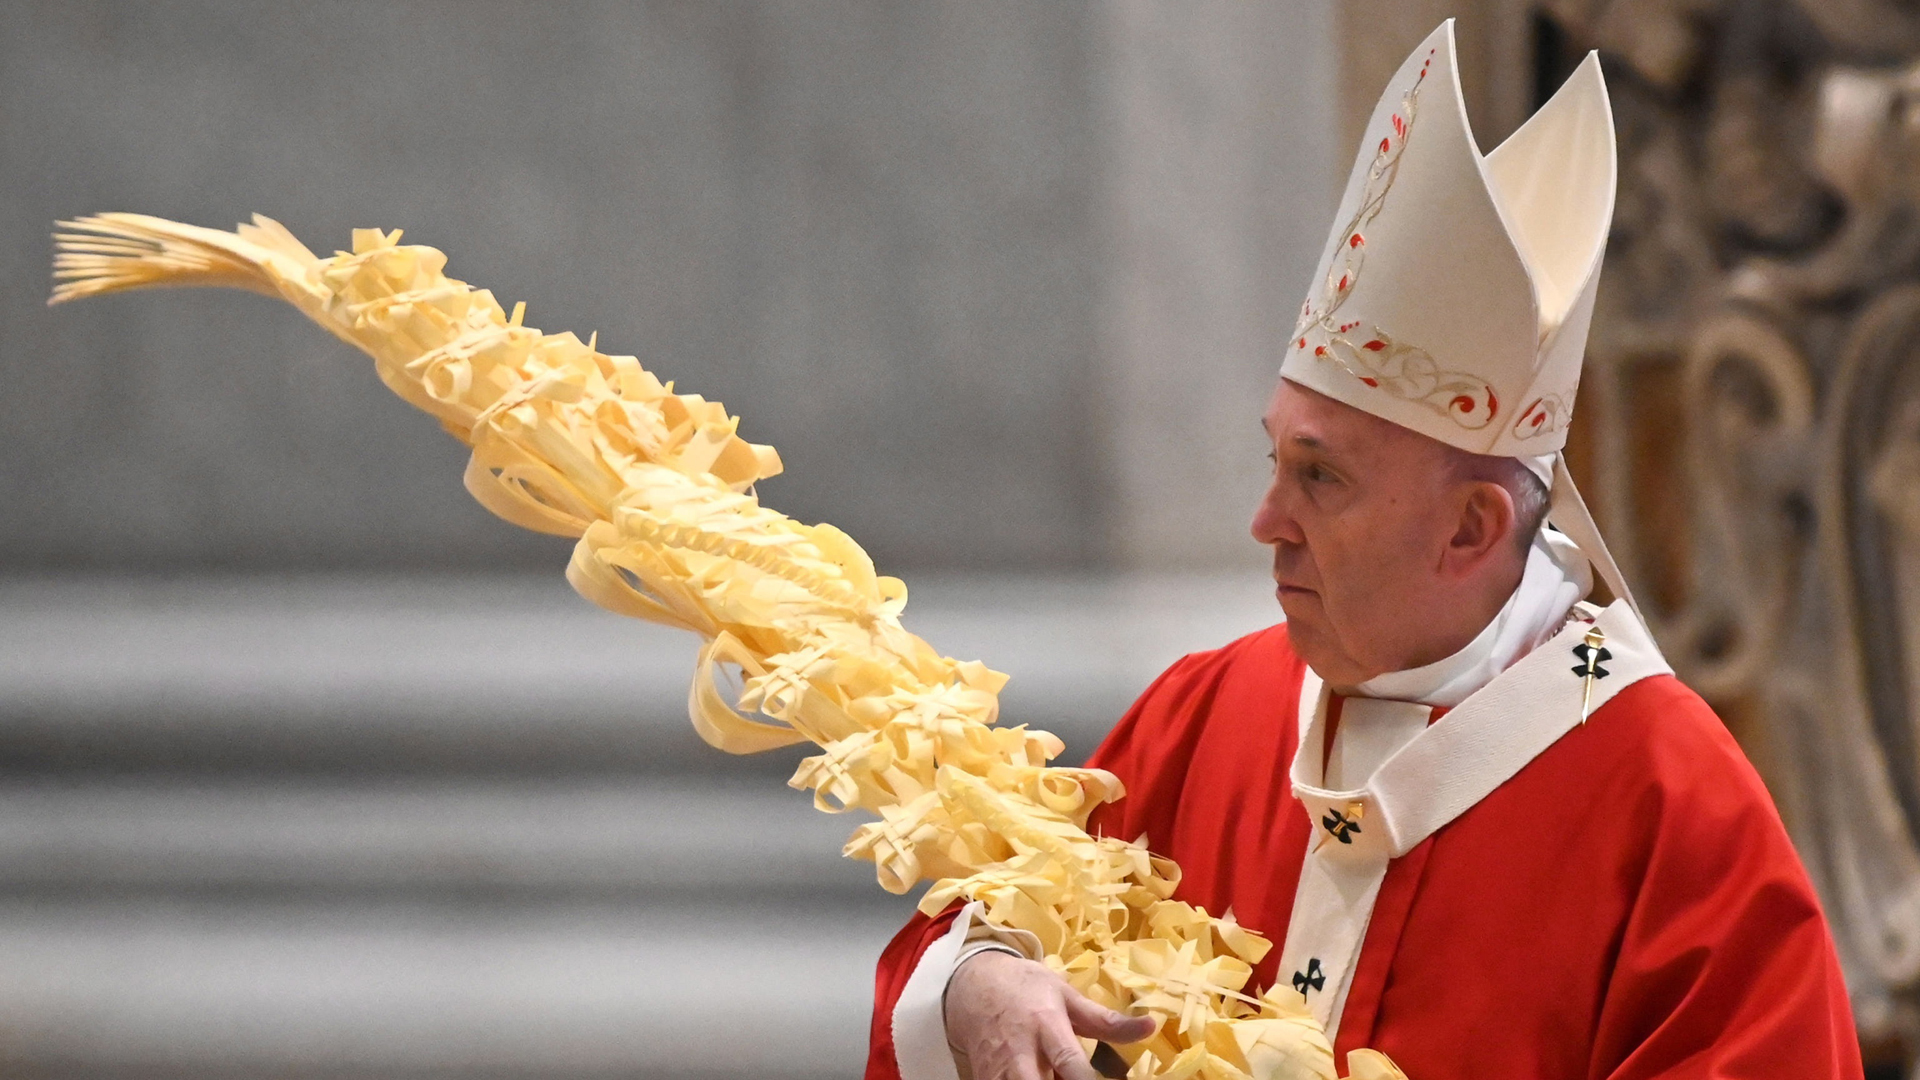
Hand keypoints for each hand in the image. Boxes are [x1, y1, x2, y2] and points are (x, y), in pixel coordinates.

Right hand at [944, 949, 1156, 1079]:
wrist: (974, 985)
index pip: (1070, 1061)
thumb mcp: (1066, 996)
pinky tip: (1043, 1079)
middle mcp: (1021, 1053)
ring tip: (1057, 1078)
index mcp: (1046, 1026)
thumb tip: (1152, 1026)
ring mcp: (998, 1071)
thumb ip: (1107, 1020)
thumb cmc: (1028, 989)